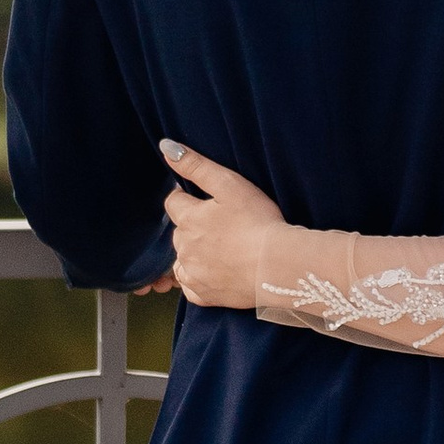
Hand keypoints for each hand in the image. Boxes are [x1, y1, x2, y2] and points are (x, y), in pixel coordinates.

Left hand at [159, 140, 291, 309]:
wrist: (278, 266)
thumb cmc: (258, 222)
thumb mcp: (229, 184)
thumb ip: (195, 165)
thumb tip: (165, 148)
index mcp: (188, 219)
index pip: (174, 203)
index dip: (189, 199)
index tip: (208, 203)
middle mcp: (183, 247)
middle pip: (179, 232)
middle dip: (194, 227)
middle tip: (223, 227)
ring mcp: (192, 274)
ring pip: (183, 260)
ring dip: (195, 254)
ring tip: (222, 250)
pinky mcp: (204, 295)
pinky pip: (191, 287)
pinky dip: (200, 280)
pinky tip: (218, 273)